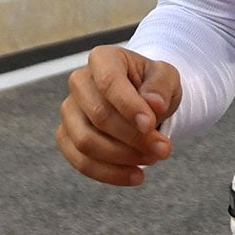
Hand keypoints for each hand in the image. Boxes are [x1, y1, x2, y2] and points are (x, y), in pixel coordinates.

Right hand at [56, 45, 180, 186]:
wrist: (144, 99)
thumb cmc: (153, 85)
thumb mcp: (167, 77)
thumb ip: (161, 86)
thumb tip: (152, 105)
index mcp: (103, 59)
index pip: (109, 82)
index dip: (129, 106)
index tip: (151, 125)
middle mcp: (79, 82)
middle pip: (99, 116)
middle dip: (134, 137)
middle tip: (164, 149)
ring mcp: (69, 110)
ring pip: (86, 142)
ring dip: (122, 157)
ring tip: (154, 160)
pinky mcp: (67, 136)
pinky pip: (80, 161)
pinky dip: (108, 173)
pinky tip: (136, 176)